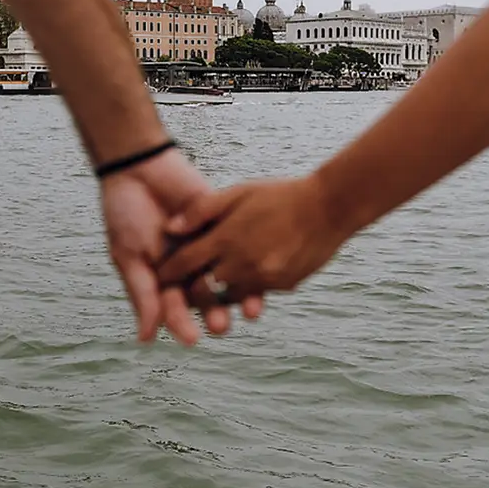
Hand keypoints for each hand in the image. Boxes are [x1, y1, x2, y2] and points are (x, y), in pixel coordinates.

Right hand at [100, 149, 263, 344]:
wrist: (138, 167)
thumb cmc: (125, 213)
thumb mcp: (130, 256)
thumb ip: (143, 295)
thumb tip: (146, 339)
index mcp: (162, 278)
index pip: (174, 307)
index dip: (183, 323)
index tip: (193, 338)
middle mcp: (187, 266)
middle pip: (204, 296)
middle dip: (214, 312)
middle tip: (221, 326)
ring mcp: (206, 245)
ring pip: (227, 275)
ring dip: (239, 294)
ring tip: (250, 309)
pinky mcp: (223, 224)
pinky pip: (240, 245)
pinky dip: (251, 259)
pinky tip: (262, 272)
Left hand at [155, 175, 348, 305]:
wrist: (329, 207)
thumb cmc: (281, 195)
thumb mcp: (239, 193)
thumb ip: (201, 210)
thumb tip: (170, 228)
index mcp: (227, 238)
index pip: (186, 263)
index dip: (169, 271)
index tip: (159, 275)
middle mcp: (242, 263)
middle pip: (205, 286)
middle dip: (194, 287)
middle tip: (185, 285)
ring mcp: (263, 278)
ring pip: (230, 294)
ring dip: (222, 290)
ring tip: (217, 282)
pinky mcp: (282, 286)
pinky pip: (256, 292)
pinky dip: (249, 286)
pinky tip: (251, 273)